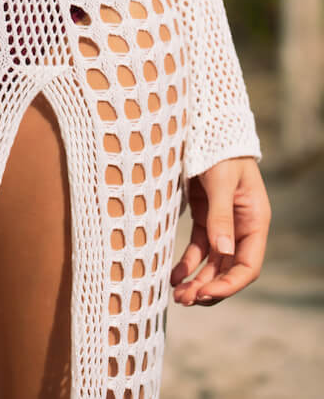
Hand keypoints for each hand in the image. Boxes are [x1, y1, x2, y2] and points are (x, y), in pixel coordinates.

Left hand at [171, 155, 270, 304]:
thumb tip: (223, 251)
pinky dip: (187, 263)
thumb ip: (220, 215)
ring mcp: (223, 224)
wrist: (208, 127)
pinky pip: (198, 248)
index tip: (206, 294)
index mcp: (254, 221)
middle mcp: (241, 227)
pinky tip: (173, 276)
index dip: (229, 284)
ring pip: (212, 263)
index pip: (247, 265)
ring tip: (176, 296)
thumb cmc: (219, 150)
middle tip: (184, 301)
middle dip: (208, 288)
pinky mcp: (205, 217)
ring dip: (196, 280)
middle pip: (228, 269)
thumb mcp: (221, 181)